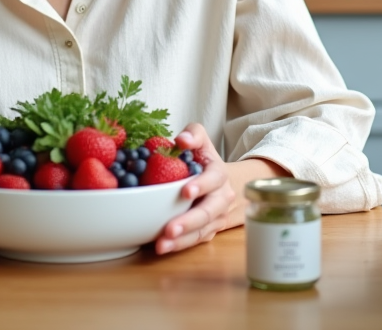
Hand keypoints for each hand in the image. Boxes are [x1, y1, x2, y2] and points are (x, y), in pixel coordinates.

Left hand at [153, 123, 235, 254]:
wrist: (221, 183)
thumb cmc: (204, 160)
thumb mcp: (201, 141)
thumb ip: (193, 134)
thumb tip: (182, 140)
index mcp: (219, 175)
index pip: (213, 180)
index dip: (201, 185)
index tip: (185, 192)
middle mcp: (221, 199)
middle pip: (208, 212)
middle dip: (189, 221)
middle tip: (170, 229)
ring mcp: (215, 219)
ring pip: (201, 231)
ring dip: (181, 240)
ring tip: (161, 245)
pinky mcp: (207, 232)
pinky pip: (195, 241)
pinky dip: (179, 246)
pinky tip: (162, 248)